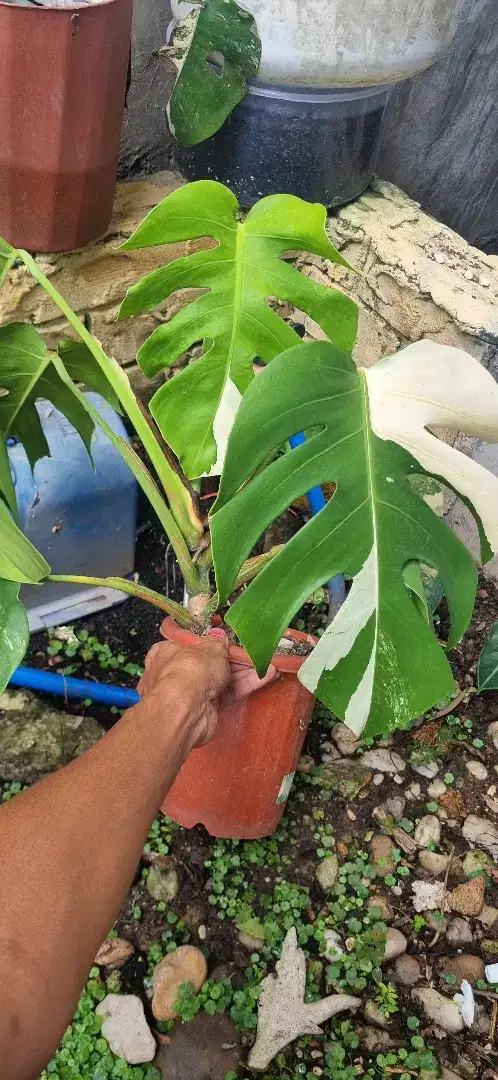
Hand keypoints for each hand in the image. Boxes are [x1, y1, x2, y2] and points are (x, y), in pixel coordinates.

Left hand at [138, 626, 277, 748]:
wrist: (186, 711)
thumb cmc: (190, 670)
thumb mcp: (209, 647)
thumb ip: (217, 642)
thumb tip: (218, 636)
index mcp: (168, 650)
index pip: (189, 642)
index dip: (208, 639)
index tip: (226, 636)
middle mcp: (177, 671)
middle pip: (208, 661)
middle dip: (232, 657)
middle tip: (252, 649)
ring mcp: (191, 691)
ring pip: (221, 677)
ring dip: (244, 670)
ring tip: (267, 661)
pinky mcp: (206, 708)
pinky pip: (228, 693)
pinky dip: (246, 684)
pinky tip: (266, 675)